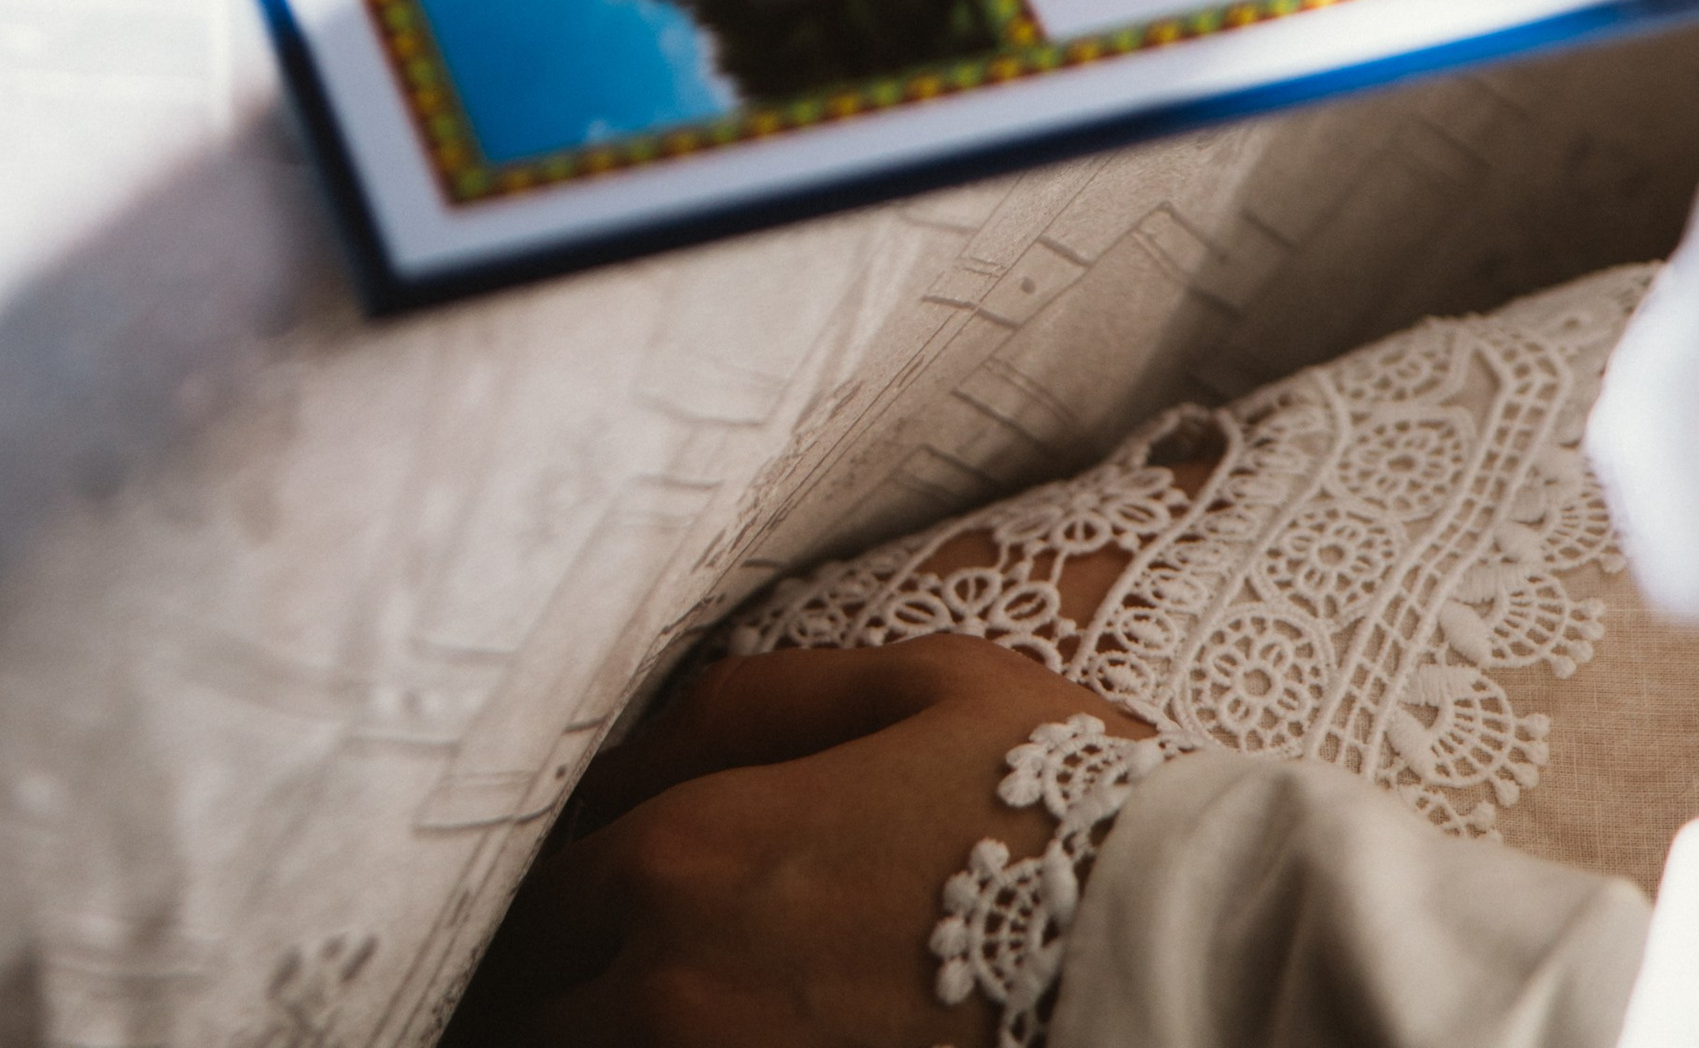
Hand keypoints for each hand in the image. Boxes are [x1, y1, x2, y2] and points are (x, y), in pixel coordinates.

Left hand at [464, 636, 1151, 1047]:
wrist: (1166, 954)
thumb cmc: (1053, 812)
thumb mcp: (921, 684)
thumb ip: (760, 699)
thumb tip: (646, 736)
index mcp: (685, 858)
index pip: (544, 893)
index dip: (555, 894)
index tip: (584, 894)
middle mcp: (669, 992)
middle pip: (532, 1016)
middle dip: (555, 985)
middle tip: (592, 968)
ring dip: (596, 1031)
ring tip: (639, 1012)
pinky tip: (723, 1033)